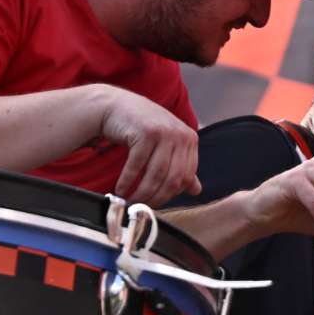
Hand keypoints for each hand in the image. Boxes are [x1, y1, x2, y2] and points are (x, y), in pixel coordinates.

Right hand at [98, 87, 200, 202]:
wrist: (116, 106)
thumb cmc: (142, 129)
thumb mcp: (166, 145)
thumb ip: (181, 166)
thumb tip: (196, 190)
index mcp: (190, 139)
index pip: (186, 177)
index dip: (170, 195)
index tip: (156, 204)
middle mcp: (180, 135)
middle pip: (172, 178)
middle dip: (156, 198)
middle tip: (141, 208)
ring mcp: (164, 132)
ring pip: (156, 175)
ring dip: (141, 193)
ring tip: (130, 202)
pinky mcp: (145, 132)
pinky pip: (137, 165)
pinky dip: (127, 181)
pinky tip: (120, 189)